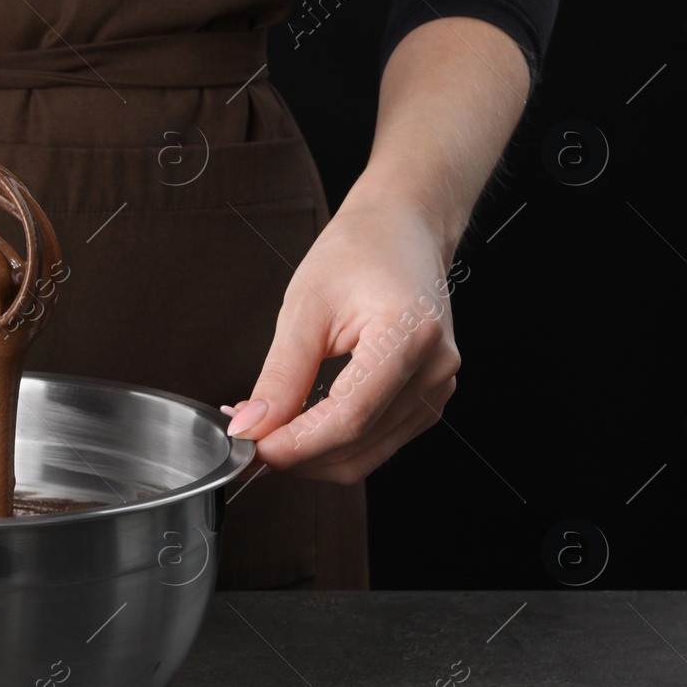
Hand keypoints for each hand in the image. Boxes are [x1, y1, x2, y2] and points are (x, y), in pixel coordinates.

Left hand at [222, 198, 462, 483]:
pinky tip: (302, 425)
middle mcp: (434, 369)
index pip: (348, 418)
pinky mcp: (429, 400)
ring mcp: (438, 388)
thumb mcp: (305, 307)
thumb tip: (253, 425)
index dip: (294, 444)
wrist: (401, 230)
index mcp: (409, 336)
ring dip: (312, 455)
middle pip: (357, 445)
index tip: (251, 446)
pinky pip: (377, 443)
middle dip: (296, 454)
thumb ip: (281, 374)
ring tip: (269, 429)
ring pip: (366, 455)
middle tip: (248, 440)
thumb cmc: (359, 252)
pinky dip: (334, 444)